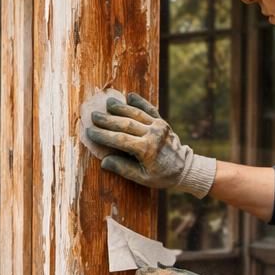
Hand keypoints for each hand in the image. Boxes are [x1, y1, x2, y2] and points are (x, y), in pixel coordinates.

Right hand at [85, 92, 215, 196]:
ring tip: (107, 103)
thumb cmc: (161, 176)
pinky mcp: (162, 121)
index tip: (90, 131)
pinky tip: (129, 95)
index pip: (119, 140)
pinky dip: (139, 102)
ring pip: (136, 114)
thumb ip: (123, 169)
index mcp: (146, 149)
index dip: (103, 135)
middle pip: (125, 124)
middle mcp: (152, 134)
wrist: (184, 168)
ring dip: (120, 108)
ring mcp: (158, 126)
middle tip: (94, 116)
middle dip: (107, 120)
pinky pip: (149, 109)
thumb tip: (104, 162)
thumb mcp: (142, 178)